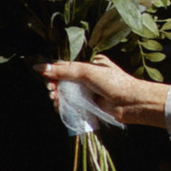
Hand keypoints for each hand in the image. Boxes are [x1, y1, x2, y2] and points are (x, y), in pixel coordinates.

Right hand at [41, 55, 164, 131]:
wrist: (131, 103)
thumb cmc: (113, 82)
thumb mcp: (87, 72)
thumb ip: (63, 70)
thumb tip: (39, 67)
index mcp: (89, 63)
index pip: (65, 65)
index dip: (53, 70)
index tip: (44, 76)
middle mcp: (87, 76)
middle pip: (62, 79)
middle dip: (53, 84)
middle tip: (51, 91)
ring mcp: (87, 91)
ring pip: (65, 92)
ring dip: (57, 96)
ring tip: (55, 99)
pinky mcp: (88, 104)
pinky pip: (70, 104)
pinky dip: (63, 105)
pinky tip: (59, 107)